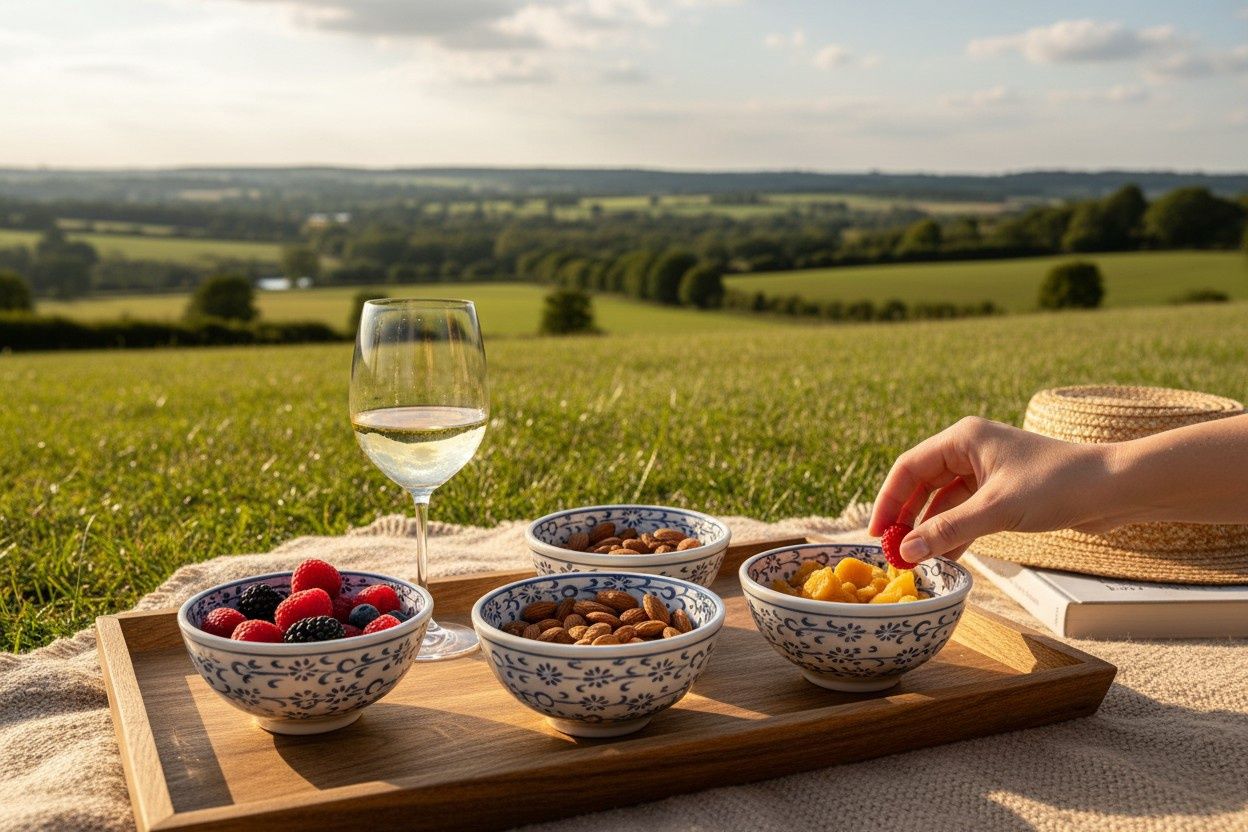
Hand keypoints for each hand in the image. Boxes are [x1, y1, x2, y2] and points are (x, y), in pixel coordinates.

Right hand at [868, 417, 1112, 562]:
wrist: (1116, 488)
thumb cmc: (1058, 486)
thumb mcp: (996, 511)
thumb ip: (948, 531)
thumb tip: (905, 552)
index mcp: (964, 439)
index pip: (909, 467)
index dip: (888, 501)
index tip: (875, 534)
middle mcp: (971, 450)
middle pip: (923, 484)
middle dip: (907, 517)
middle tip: (892, 551)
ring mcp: (988, 471)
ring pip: (944, 501)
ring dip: (931, 529)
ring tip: (916, 560)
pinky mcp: (1004, 491)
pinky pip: (966, 511)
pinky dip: (955, 532)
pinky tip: (946, 557)